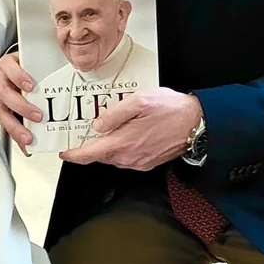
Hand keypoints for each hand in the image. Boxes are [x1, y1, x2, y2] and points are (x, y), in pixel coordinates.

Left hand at [0, 51, 41, 154]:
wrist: (33, 56)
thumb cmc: (31, 80)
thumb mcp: (30, 103)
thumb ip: (28, 124)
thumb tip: (30, 149)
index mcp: (3, 101)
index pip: (3, 119)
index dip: (14, 131)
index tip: (29, 142)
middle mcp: (0, 88)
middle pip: (0, 107)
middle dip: (17, 120)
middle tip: (36, 123)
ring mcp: (3, 74)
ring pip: (2, 90)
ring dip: (20, 102)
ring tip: (36, 108)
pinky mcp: (9, 60)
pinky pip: (8, 67)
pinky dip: (19, 77)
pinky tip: (31, 85)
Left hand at [60, 88, 201, 169]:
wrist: (199, 123)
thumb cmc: (172, 109)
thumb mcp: (140, 101)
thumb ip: (115, 114)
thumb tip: (98, 125)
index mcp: (124, 143)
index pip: (91, 155)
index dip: (74, 155)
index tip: (64, 152)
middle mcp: (130, 157)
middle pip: (100, 156)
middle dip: (89, 147)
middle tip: (81, 133)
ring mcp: (141, 162)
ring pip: (114, 157)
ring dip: (105, 147)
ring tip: (102, 131)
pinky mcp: (149, 161)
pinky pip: (127, 158)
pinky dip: (119, 148)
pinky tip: (122, 135)